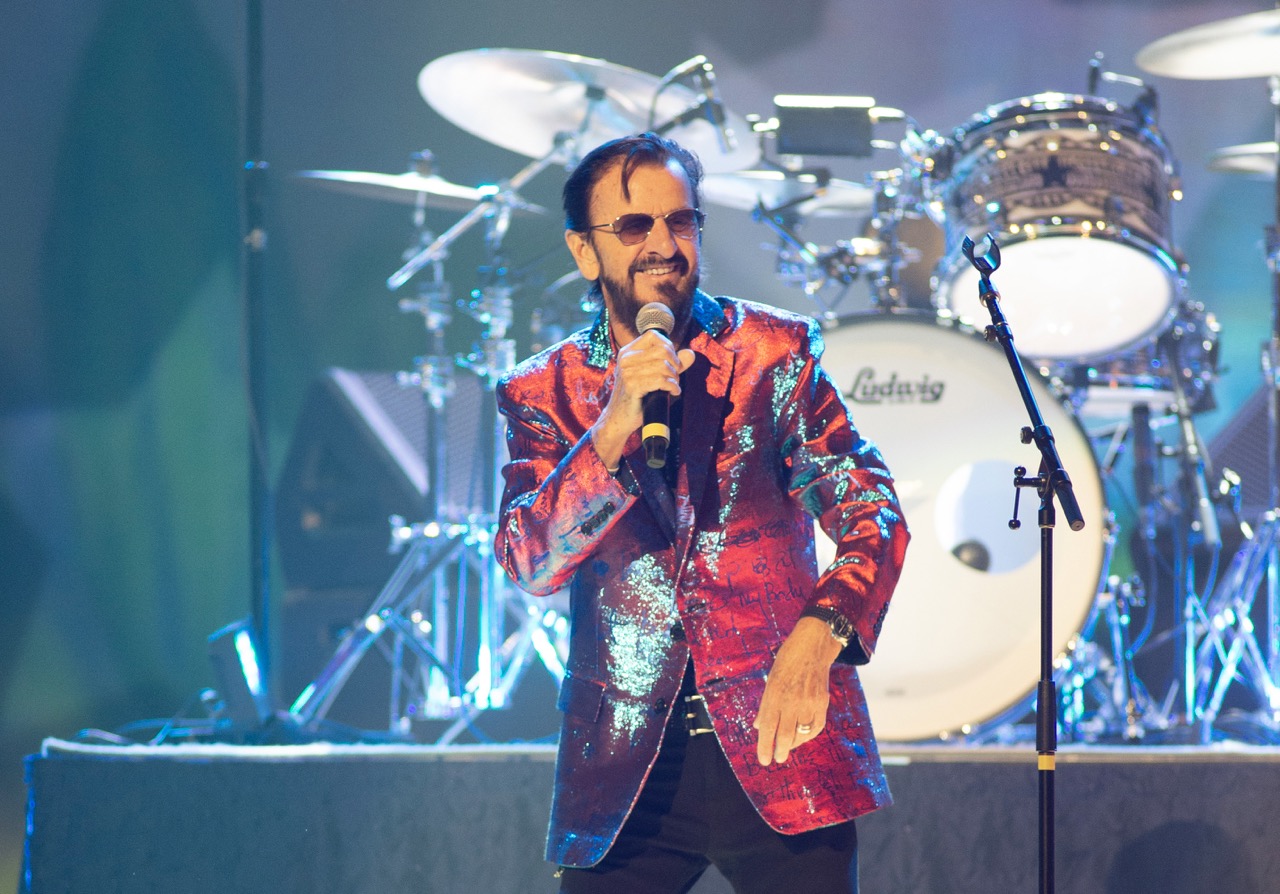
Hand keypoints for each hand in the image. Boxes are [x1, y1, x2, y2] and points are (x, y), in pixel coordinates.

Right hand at [592, 331, 694, 468]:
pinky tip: (673, 392)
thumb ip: (672, 364)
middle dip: (675, 364)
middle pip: (662, 350)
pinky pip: (660, 380)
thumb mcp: (654, 376)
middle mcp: (626, 359)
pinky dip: (672, 387)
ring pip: (663, 366)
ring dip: (674, 378)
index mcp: (628, 352)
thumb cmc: (638, 397)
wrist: (619, 418)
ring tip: (673, 386)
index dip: (668, 346)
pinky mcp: (632, 387)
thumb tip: (690, 354)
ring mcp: (627, 373)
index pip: (653, 336)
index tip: (672, 361)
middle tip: (675, 377)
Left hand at [752, 616, 842, 765]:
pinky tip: (802, 737)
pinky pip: (815, 727)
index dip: (764, 746)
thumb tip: (759, 727)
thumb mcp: (771, 680)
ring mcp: (809, 702)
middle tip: (777, 759)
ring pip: (801, 734)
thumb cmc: (788, 660)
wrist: (813, 646)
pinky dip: (808, 736)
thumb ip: (766, 705)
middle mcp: (792, 700)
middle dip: (779, 751)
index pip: (768, 727)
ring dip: (793, 745)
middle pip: (784, 735)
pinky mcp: (822, 702)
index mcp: (775, 694)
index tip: (763, 760)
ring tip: (787, 748)